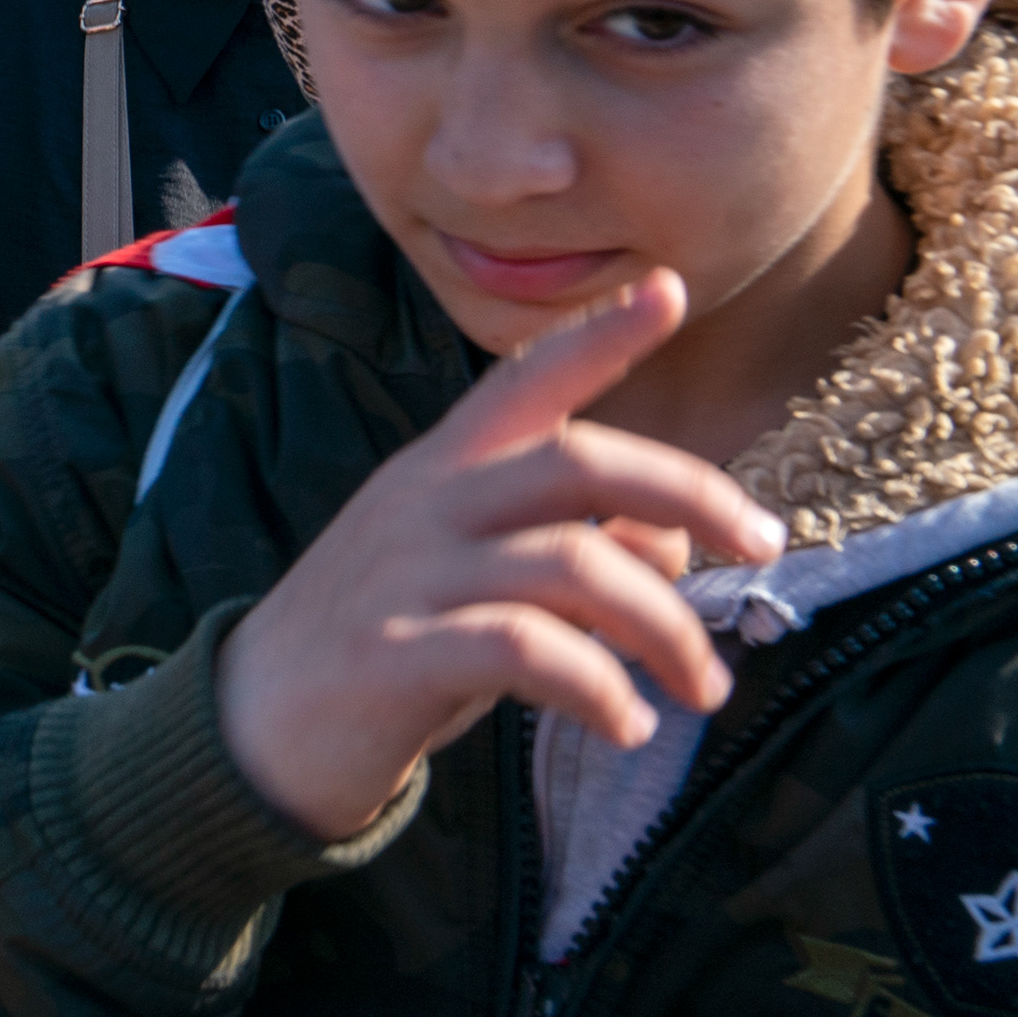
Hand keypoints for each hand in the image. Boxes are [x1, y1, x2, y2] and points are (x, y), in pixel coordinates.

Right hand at [215, 273, 787, 841]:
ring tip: (701, 689)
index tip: (671, 289)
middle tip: (762, 548)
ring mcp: (410, 573)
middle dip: (692, 495)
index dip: (601, 335)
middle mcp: (427, 501)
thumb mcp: (471, 576)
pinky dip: (599, 690)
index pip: (527, 380)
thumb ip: (564, 544)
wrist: (255, 723)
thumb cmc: (386, 639)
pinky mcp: (398, 653)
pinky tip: (627, 727)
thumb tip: (666, 538)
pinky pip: (528, 652)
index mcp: (442, 467)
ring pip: (574, 565)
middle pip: (580, 462)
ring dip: (665, 629)